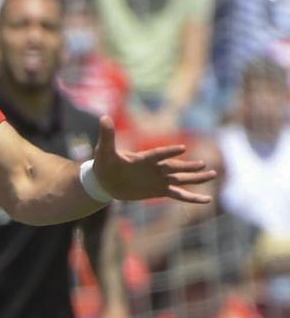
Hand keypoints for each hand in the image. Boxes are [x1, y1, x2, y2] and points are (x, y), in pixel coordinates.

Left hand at [92, 116, 215, 204]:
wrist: (105, 181)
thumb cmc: (105, 163)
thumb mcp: (104, 151)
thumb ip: (107, 136)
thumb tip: (104, 117)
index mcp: (143, 159)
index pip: (158, 155)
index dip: (168, 152)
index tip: (182, 149)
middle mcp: (155, 168)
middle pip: (175, 166)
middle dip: (188, 166)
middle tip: (204, 164)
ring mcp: (159, 179)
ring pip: (181, 178)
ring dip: (196, 177)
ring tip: (213, 174)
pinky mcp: (160, 190)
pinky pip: (179, 194)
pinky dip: (191, 197)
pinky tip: (206, 200)